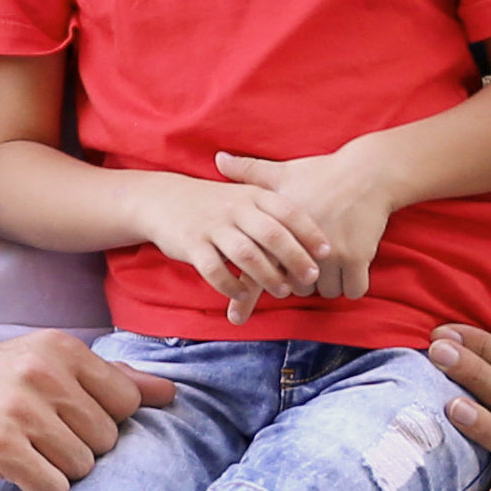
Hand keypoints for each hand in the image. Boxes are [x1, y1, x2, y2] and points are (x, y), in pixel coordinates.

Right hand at [0, 333, 175, 490]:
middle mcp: (44, 372)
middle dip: (78, 450)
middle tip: (36, 440)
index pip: (127, 403)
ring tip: (21, 453)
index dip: (101, 423)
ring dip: (55, 472)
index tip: (64, 422)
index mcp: (61, 348)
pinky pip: (53, 488)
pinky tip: (10, 472)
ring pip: (83, 467)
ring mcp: (21, 409)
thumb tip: (170, 392)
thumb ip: (107, 379)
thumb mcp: (40, 365)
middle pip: (107, 439)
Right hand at [137, 171, 326, 322]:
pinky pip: (215, 270)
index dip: (310, 232)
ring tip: (283, 291)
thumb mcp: (245, 196)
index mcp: (252, 195)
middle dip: (295, 258)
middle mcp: (235, 208)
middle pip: (272, 235)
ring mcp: (212, 226)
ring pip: (246, 255)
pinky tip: (243, 295)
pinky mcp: (191, 245)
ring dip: (268, 276)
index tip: (327, 252)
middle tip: (311, 277)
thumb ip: (275, 212)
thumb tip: (313, 235)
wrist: (163, 199)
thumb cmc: (215, 203)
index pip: (288, 211)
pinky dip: (231, 285)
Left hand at [211, 148, 394, 305]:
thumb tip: (218, 158)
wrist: (367, 172)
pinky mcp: (358, 257)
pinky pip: (353, 290)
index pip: (256, 270)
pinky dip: (353, 284)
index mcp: (278, 231)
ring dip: (330, 283)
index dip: (245, 298)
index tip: (235, 320)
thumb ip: (248, 171)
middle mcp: (301, 246)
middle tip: (309, 259)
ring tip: (332, 260)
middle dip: (301, 280)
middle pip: (296, 288)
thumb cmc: (321, 173)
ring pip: (326, 292)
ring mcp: (331, 254)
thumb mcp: (281, 172)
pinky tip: (352, 268)